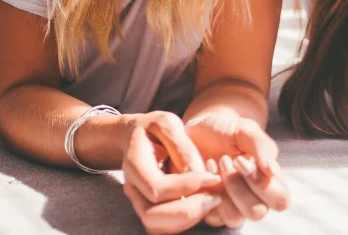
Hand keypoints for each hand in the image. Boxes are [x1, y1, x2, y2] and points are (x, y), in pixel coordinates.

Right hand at [120, 112, 221, 233]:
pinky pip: (164, 227)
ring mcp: (138, 201)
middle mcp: (132, 188)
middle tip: (215, 197)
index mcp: (134, 164)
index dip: (186, 187)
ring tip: (212, 200)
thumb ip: (182, 146)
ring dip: (187, 219)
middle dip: (188, 211)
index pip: (156, 188)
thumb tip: (199, 173)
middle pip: (152, 215)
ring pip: (157, 226)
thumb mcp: (167, 123)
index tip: (212, 176)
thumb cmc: (153, 128)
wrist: (135, 136)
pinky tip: (203, 203)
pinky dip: (185, 221)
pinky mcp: (149, 209)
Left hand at [185, 113, 289, 228]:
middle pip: (257, 212)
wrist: (201, 129)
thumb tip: (272, 171)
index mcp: (270, 181)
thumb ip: (262, 147)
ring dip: (222, 189)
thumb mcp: (247, 130)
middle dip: (238, 186)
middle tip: (225, 159)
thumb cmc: (229, 130)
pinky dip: (205, 192)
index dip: (263, 185)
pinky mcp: (211, 209)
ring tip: (214, 164)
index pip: (280, 200)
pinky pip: (211, 216)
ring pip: (234, 218)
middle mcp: (254, 198)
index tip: (242, 160)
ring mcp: (233, 206)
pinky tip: (202, 170)